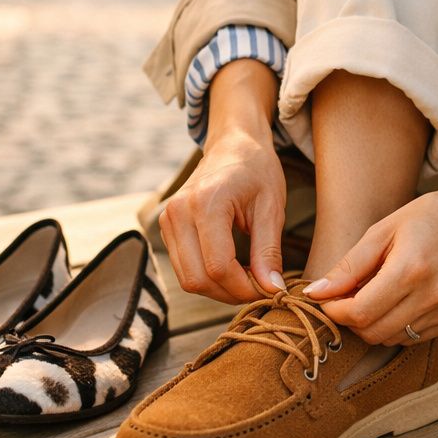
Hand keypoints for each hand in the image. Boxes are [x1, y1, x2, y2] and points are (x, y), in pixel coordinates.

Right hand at [160, 58, 286, 304]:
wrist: (233, 144)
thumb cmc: (257, 170)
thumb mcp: (271, 208)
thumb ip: (268, 251)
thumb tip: (271, 290)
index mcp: (205, 203)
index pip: (218, 267)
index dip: (244, 288)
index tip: (269, 290)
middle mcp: (178, 213)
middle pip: (197, 279)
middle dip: (231, 293)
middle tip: (260, 288)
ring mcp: (167, 220)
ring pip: (187, 279)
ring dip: (219, 289)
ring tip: (248, 278)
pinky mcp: (166, 227)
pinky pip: (183, 268)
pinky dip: (208, 278)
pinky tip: (232, 269)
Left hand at [304, 143, 437, 344]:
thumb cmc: (426, 218)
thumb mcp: (381, 231)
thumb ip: (348, 266)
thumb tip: (315, 293)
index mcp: (410, 269)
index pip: (360, 312)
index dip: (334, 311)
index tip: (325, 299)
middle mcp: (432, 296)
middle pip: (373, 333)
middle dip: (350, 320)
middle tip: (345, 298)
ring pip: (391, 340)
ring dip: (372, 325)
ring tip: (372, 295)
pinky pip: (412, 338)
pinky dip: (394, 327)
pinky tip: (395, 302)